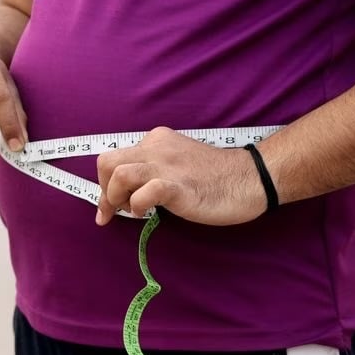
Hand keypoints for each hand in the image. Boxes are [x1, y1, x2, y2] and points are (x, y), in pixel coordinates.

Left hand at [95, 126, 266, 225]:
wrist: (250, 178)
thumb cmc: (214, 177)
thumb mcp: (177, 163)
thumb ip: (154, 170)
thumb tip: (128, 193)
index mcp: (155, 141)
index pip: (115, 158)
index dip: (105, 185)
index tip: (108, 208)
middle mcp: (156, 148)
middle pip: (107, 163)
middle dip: (104, 191)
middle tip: (116, 210)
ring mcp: (167, 166)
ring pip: (119, 174)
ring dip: (116, 198)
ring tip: (132, 211)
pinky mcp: (178, 185)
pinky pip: (145, 192)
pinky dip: (138, 206)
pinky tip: (147, 213)